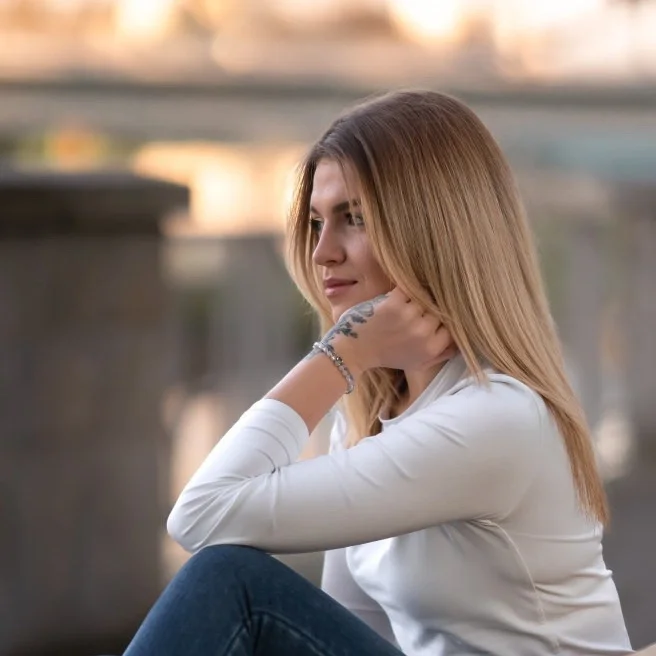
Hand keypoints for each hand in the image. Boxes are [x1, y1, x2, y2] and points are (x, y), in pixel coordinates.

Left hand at [321, 288, 455, 372]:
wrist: (354, 351)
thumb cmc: (385, 355)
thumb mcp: (417, 362)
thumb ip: (441, 353)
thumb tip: (461, 342)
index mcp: (431, 348)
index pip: (451, 325)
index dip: (441, 320)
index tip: (431, 317)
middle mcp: (423, 334)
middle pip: (437, 309)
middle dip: (426, 308)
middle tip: (415, 307)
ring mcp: (409, 317)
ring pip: (424, 297)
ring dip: (414, 297)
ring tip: (404, 302)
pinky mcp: (394, 304)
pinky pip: (407, 287)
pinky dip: (402, 288)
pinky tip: (396, 295)